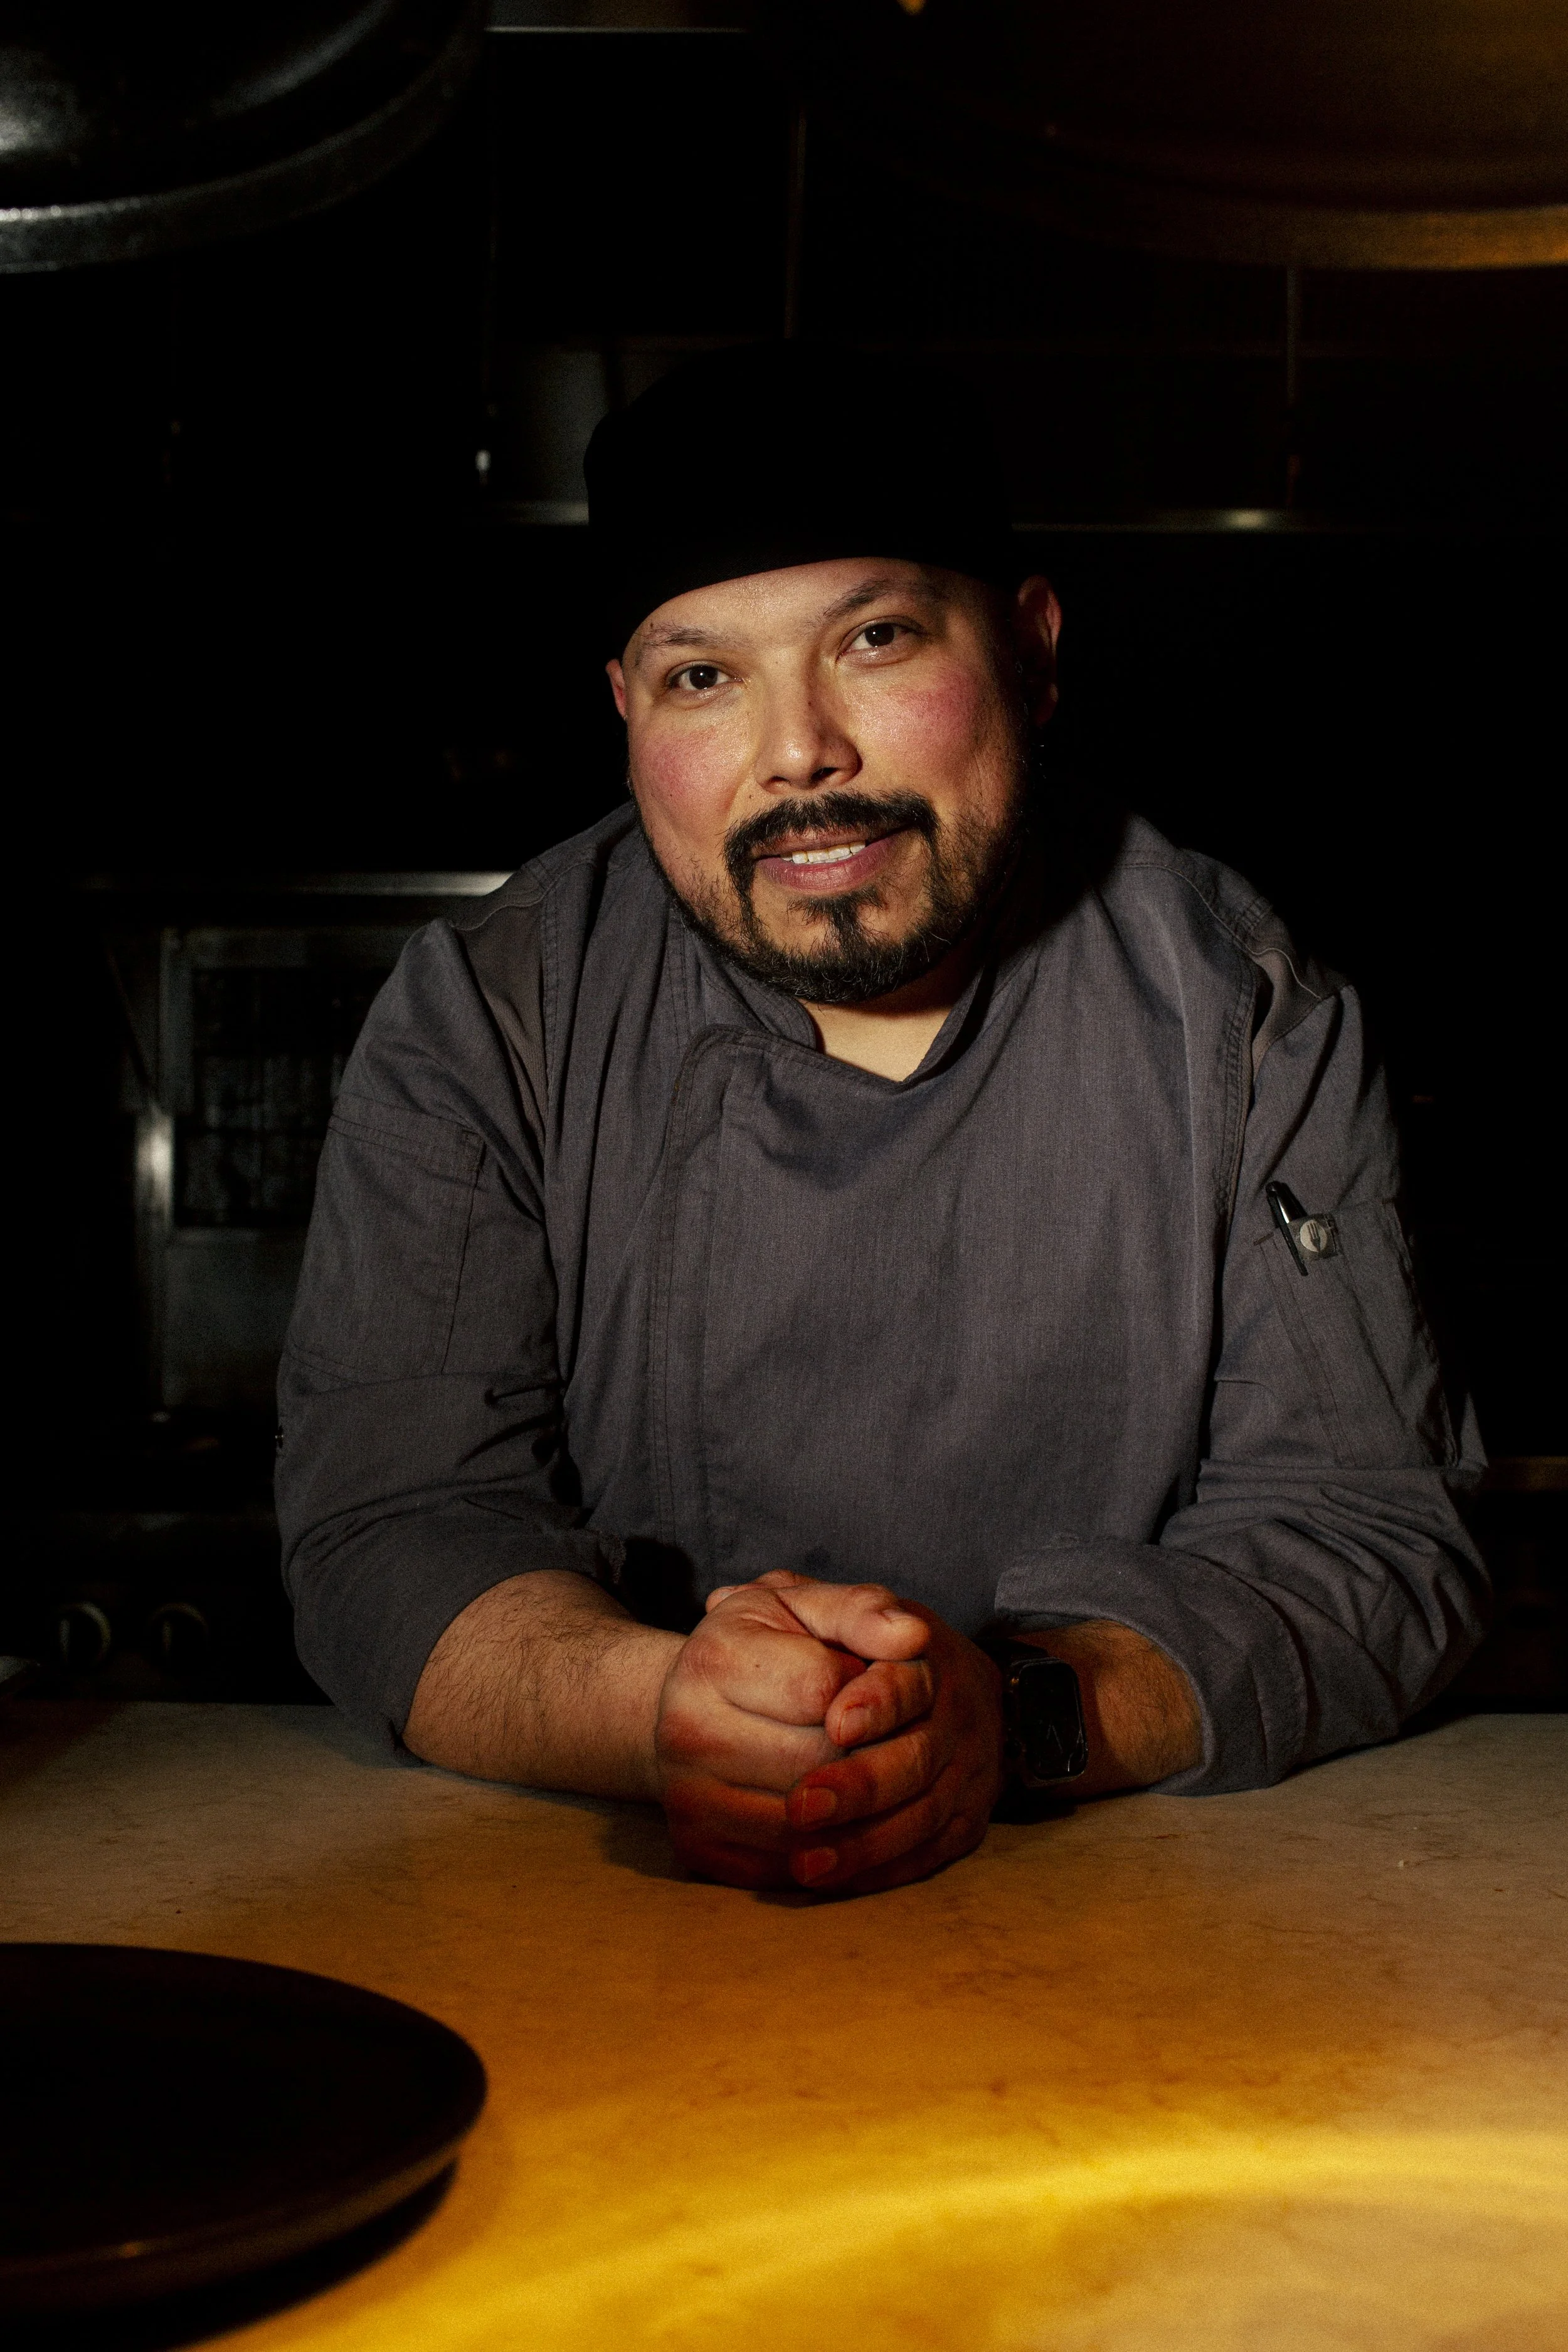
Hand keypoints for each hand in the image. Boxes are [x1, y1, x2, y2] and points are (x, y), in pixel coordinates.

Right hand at [653, 1571, 937, 1889]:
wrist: (698, 1705)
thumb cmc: (767, 1648)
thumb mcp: (808, 1607)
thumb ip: (862, 1612)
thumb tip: (914, 1637)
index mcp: (713, 1656)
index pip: (823, 1689)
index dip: (864, 1687)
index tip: (862, 1679)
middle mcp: (683, 1728)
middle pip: (819, 1761)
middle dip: (867, 1750)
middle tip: (873, 1735)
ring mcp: (685, 1795)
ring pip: (809, 1825)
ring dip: (858, 1807)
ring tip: (863, 1773)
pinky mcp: (697, 1848)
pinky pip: (788, 1868)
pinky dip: (831, 1851)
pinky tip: (842, 1819)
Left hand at [778, 1586, 1006, 1895]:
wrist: (912, 1678)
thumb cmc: (838, 1641)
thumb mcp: (829, 1606)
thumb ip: (841, 1610)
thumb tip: (869, 1623)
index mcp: (926, 1653)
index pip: (909, 1681)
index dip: (876, 1702)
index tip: (836, 1722)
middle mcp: (959, 1710)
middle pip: (918, 1759)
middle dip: (860, 1787)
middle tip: (799, 1806)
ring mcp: (970, 1768)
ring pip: (924, 1817)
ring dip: (865, 1844)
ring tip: (806, 1862)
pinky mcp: (967, 1818)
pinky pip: (931, 1853)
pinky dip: (881, 1871)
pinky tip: (831, 1879)